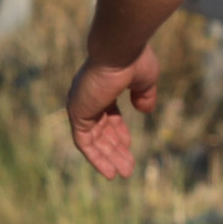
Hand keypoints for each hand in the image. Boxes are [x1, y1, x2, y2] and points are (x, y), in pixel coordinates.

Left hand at [65, 50, 158, 181]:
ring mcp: (81, 104)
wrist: (119, 50)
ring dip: (108, 157)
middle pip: (100, 129)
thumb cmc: (134, 59)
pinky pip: (83, 142)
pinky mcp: (77, 113)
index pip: (107, 114)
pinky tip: (110, 172)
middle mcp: (88, 96)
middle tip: (128, 166)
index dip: (118, 131)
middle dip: (115, 148)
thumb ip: (144, 96)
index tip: (129, 145)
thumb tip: (145, 111)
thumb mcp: (145, 80)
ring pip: (93, 138)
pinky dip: (95, 157)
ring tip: (125, 173)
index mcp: (102, 86)